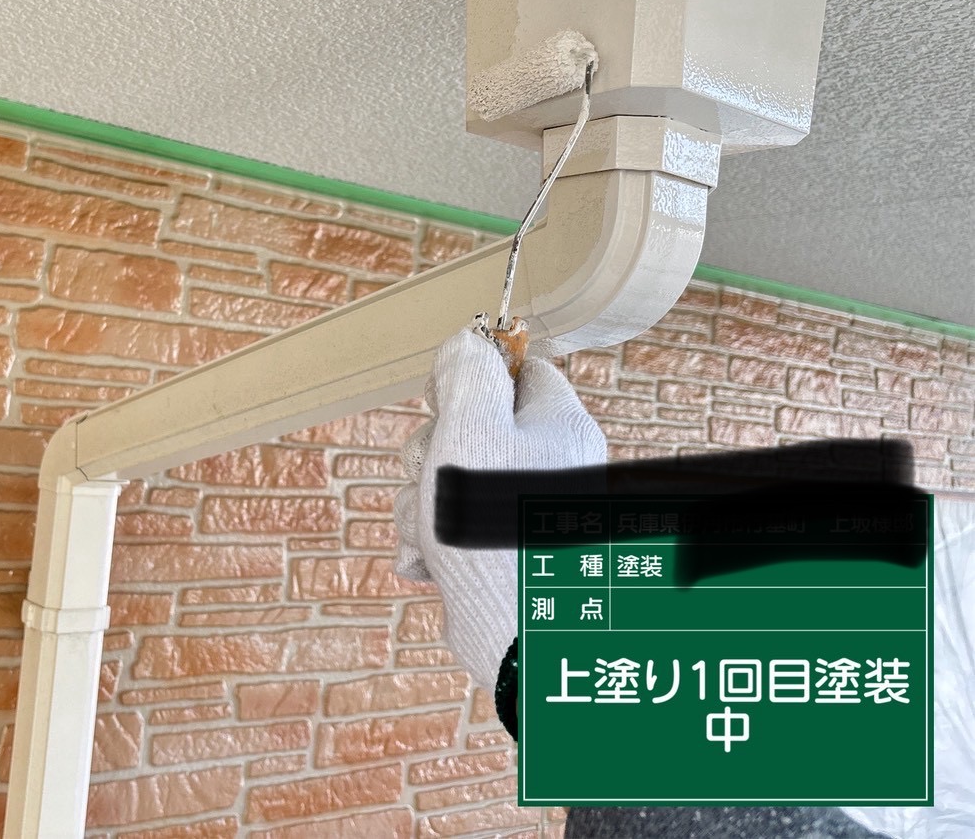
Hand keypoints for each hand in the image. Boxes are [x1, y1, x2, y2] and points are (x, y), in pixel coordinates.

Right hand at [392, 326, 605, 690]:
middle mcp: (548, 467)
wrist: (509, 637)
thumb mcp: (472, 429)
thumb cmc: (495, 531)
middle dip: (431, 453)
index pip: (520, 371)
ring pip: (448, 480)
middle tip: (435, 475)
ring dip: (422, 504)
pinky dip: (431, 543)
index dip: (473, 375)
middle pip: (470, 426)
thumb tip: (466, 342)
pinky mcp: (498, 554)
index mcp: (558, 427)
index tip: (444, 397)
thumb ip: (467, 374)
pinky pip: (449, 527)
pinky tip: (433, 565)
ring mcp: (523, 513)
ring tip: (436, 535)